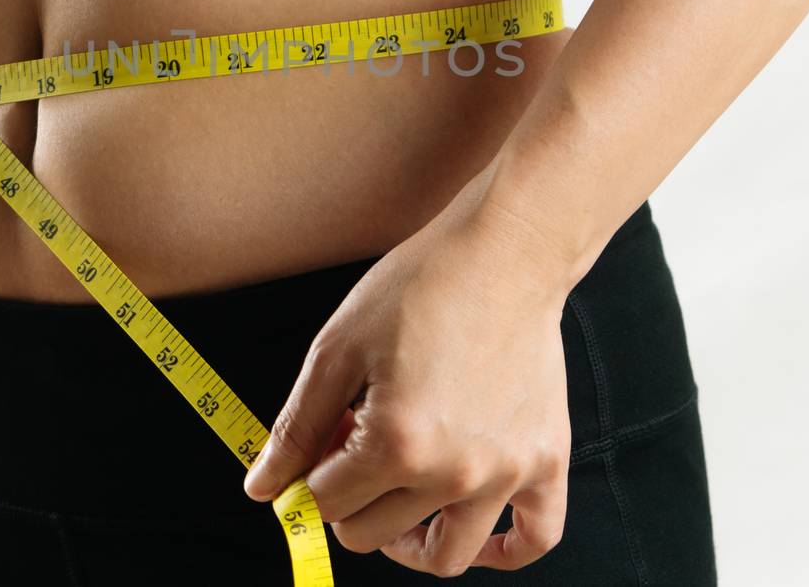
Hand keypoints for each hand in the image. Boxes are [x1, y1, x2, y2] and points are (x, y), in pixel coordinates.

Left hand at [242, 158, 575, 576]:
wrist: (504, 252)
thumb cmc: (420, 287)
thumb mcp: (338, 348)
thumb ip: (296, 426)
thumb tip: (262, 488)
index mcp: (396, 443)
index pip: (325, 502)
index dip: (307, 474)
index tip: (321, 439)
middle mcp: (454, 472)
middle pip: (372, 534)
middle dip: (347, 499)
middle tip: (355, 446)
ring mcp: (506, 473)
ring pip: (444, 557)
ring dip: (406, 542)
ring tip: (396, 500)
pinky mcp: (546, 461)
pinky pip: (534, 540)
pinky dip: (504, 553)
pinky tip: (472, 534)